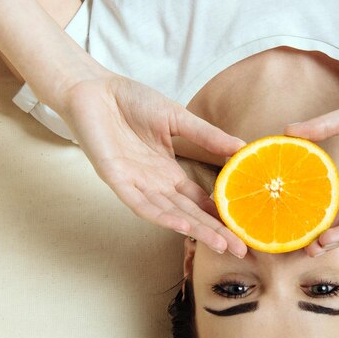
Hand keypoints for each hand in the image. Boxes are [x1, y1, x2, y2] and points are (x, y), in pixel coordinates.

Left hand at [55, 72, 247, 256]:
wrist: (93, 87)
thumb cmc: (131, 101)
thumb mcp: (178, 118)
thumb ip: (207, 136)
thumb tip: (243, 147)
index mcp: (169, 172)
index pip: (200, 201)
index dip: (221, 216)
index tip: (245, 230)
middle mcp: (155, 184)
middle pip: (189, 213)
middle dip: (214, 232)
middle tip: (241, 249)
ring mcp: (136, 184)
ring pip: (169, 213)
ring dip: (194, 229)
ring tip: (220, 244)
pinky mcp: (116, 179)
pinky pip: (140, 203)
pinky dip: (161, 215)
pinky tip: (182, 225)